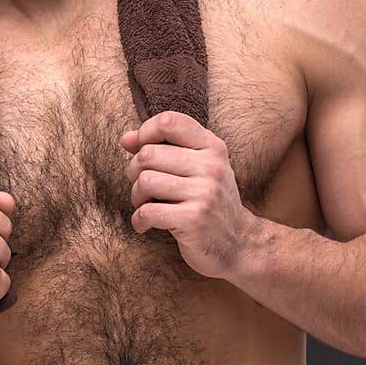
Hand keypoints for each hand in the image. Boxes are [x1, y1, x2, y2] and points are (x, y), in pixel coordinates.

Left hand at [120, 111, 250, 281]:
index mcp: (212, 147)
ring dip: (137, 198)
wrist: (239, 243)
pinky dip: (139, 220)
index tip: (142, 152)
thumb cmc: (208, 201)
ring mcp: (204, 193)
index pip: (169, 121)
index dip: (145, 133)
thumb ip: (163, 148)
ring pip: (145, 182)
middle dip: (135, 172)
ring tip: (147, 206)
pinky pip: (147, 212)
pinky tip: (145, 225)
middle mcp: (211, 166)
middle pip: (148, 154)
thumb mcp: (197, 168)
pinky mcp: (193, 219)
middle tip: (144, 189)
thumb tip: (126, 139)